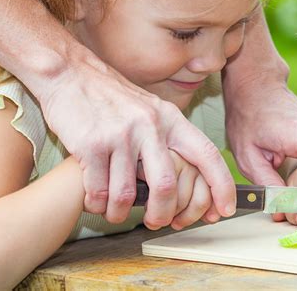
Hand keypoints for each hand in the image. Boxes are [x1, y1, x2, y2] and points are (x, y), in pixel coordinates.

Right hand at [39, 55, 234, 226]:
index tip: (225, 209)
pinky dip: (97, 204)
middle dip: (163, 213)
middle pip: (167, 185)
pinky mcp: (91, 144)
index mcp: (169, 117)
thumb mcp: (149, 108)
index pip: (207, 154)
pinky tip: (95, 199)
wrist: (71, 74)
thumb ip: (166, 137)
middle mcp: (150, 125)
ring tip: (116, 211)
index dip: (221, 185)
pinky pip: (99, 191)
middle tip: (157, 222)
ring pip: (127, 195)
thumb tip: (183, 177)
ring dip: (121, 213)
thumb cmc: (111, 96)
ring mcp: (120, 135)